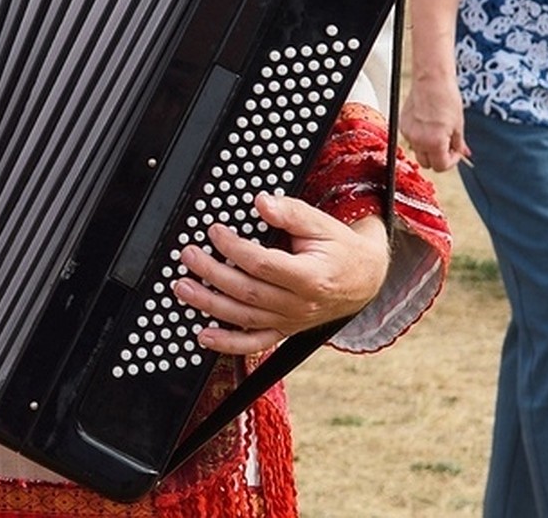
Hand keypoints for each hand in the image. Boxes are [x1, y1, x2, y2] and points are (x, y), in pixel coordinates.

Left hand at [173, 195, 389, 356]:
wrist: (364, 279)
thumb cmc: (339, 248)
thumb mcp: (320, 223)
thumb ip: (291, 212)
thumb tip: (261, 202)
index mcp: (310, 277)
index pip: (263, 265)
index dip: (234, 248)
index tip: (214, 231)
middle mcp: (300, 305)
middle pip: (248, 292)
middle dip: (213, 274)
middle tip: (188, 256)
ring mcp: (292, 321)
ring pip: (245, 318)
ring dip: (210, 305)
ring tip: (183, 288)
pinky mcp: (286, 330)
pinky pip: (255, 342)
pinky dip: (228, 343)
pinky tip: (203, 336)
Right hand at [400, 75, 470, 171]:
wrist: (432, 80)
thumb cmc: (446, 98)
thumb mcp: (458, 125)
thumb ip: (458, 144)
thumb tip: (461, 152)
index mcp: (434, 142)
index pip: (441, 167)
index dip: (451, 161)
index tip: (455, 152)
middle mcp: (418, 140)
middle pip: (427, 163)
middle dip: (438, 157)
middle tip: (447, 145)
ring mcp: (408, 132)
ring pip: (418, 151)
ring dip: (428, 148)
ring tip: (437, 133)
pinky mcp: (402, 124)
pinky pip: (411, 139)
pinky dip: (419, 137)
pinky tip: (427, 125)